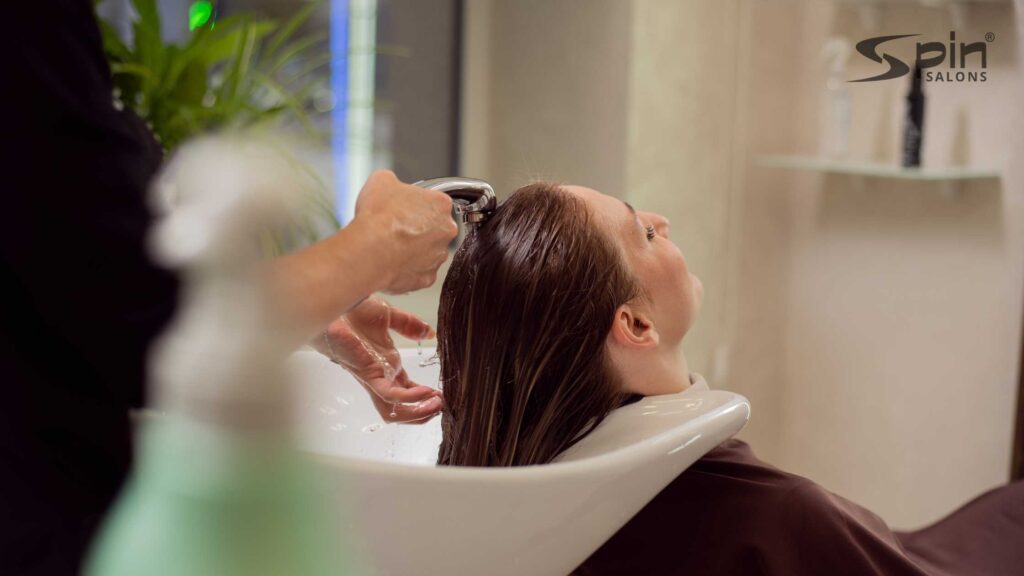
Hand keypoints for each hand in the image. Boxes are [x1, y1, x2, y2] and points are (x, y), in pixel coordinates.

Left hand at [314, 296, 442, 423]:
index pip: (406, 391)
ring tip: (436, 405)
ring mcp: (373, 377)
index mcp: (385, 366)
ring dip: (417, 412)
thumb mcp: (389, 317)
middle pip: (398, 409)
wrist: (335, 302)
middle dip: (421, 413)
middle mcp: (380, 376)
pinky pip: (388, 394)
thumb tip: (429, 333)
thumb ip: (409, 325)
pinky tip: (425, 393)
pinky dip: (409, 398)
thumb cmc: (353, 311)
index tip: (442, 395)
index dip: (424, 398)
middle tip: (441, 406)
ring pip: (393, 409)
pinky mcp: (367, 373)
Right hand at [352, 170, 457, 293]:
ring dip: (413, 249)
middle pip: (434, 228)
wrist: (370, 251)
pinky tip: (391, 263)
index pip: (433, 201)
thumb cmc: (378, 217)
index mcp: (440, 204)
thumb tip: (389, 184)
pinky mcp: (427, 278)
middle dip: (417, 228)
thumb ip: (392, 181)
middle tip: (395, 229)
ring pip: (427, 251)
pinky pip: (418, 272)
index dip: (415, 205)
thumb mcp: (381, 180)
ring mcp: (438, 256)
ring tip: (390, 247)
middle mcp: (446, 231)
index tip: (403, 209)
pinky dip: (406, 269)